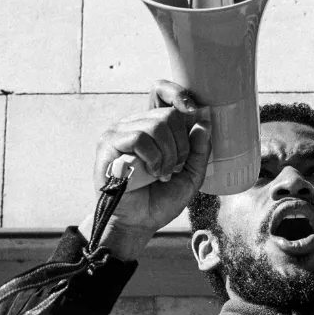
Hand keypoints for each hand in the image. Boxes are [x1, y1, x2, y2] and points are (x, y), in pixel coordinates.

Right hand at [92, 80, 210, 241]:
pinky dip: (153, 157)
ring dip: (168, 154)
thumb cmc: (160, 199)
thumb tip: (204, 123)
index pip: (161, 92)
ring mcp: (120, 131)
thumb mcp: (191, 176)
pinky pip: (139, 137)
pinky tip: (151, 173)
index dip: (177, 94)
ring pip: (157, 125)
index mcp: (153, 126)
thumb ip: (200, 151)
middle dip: (181, 144)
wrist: (137, 223)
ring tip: (162, 173)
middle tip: (175, 167)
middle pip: (169, 114)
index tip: (194, 109)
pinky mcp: (109, 143)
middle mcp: (135, 123)